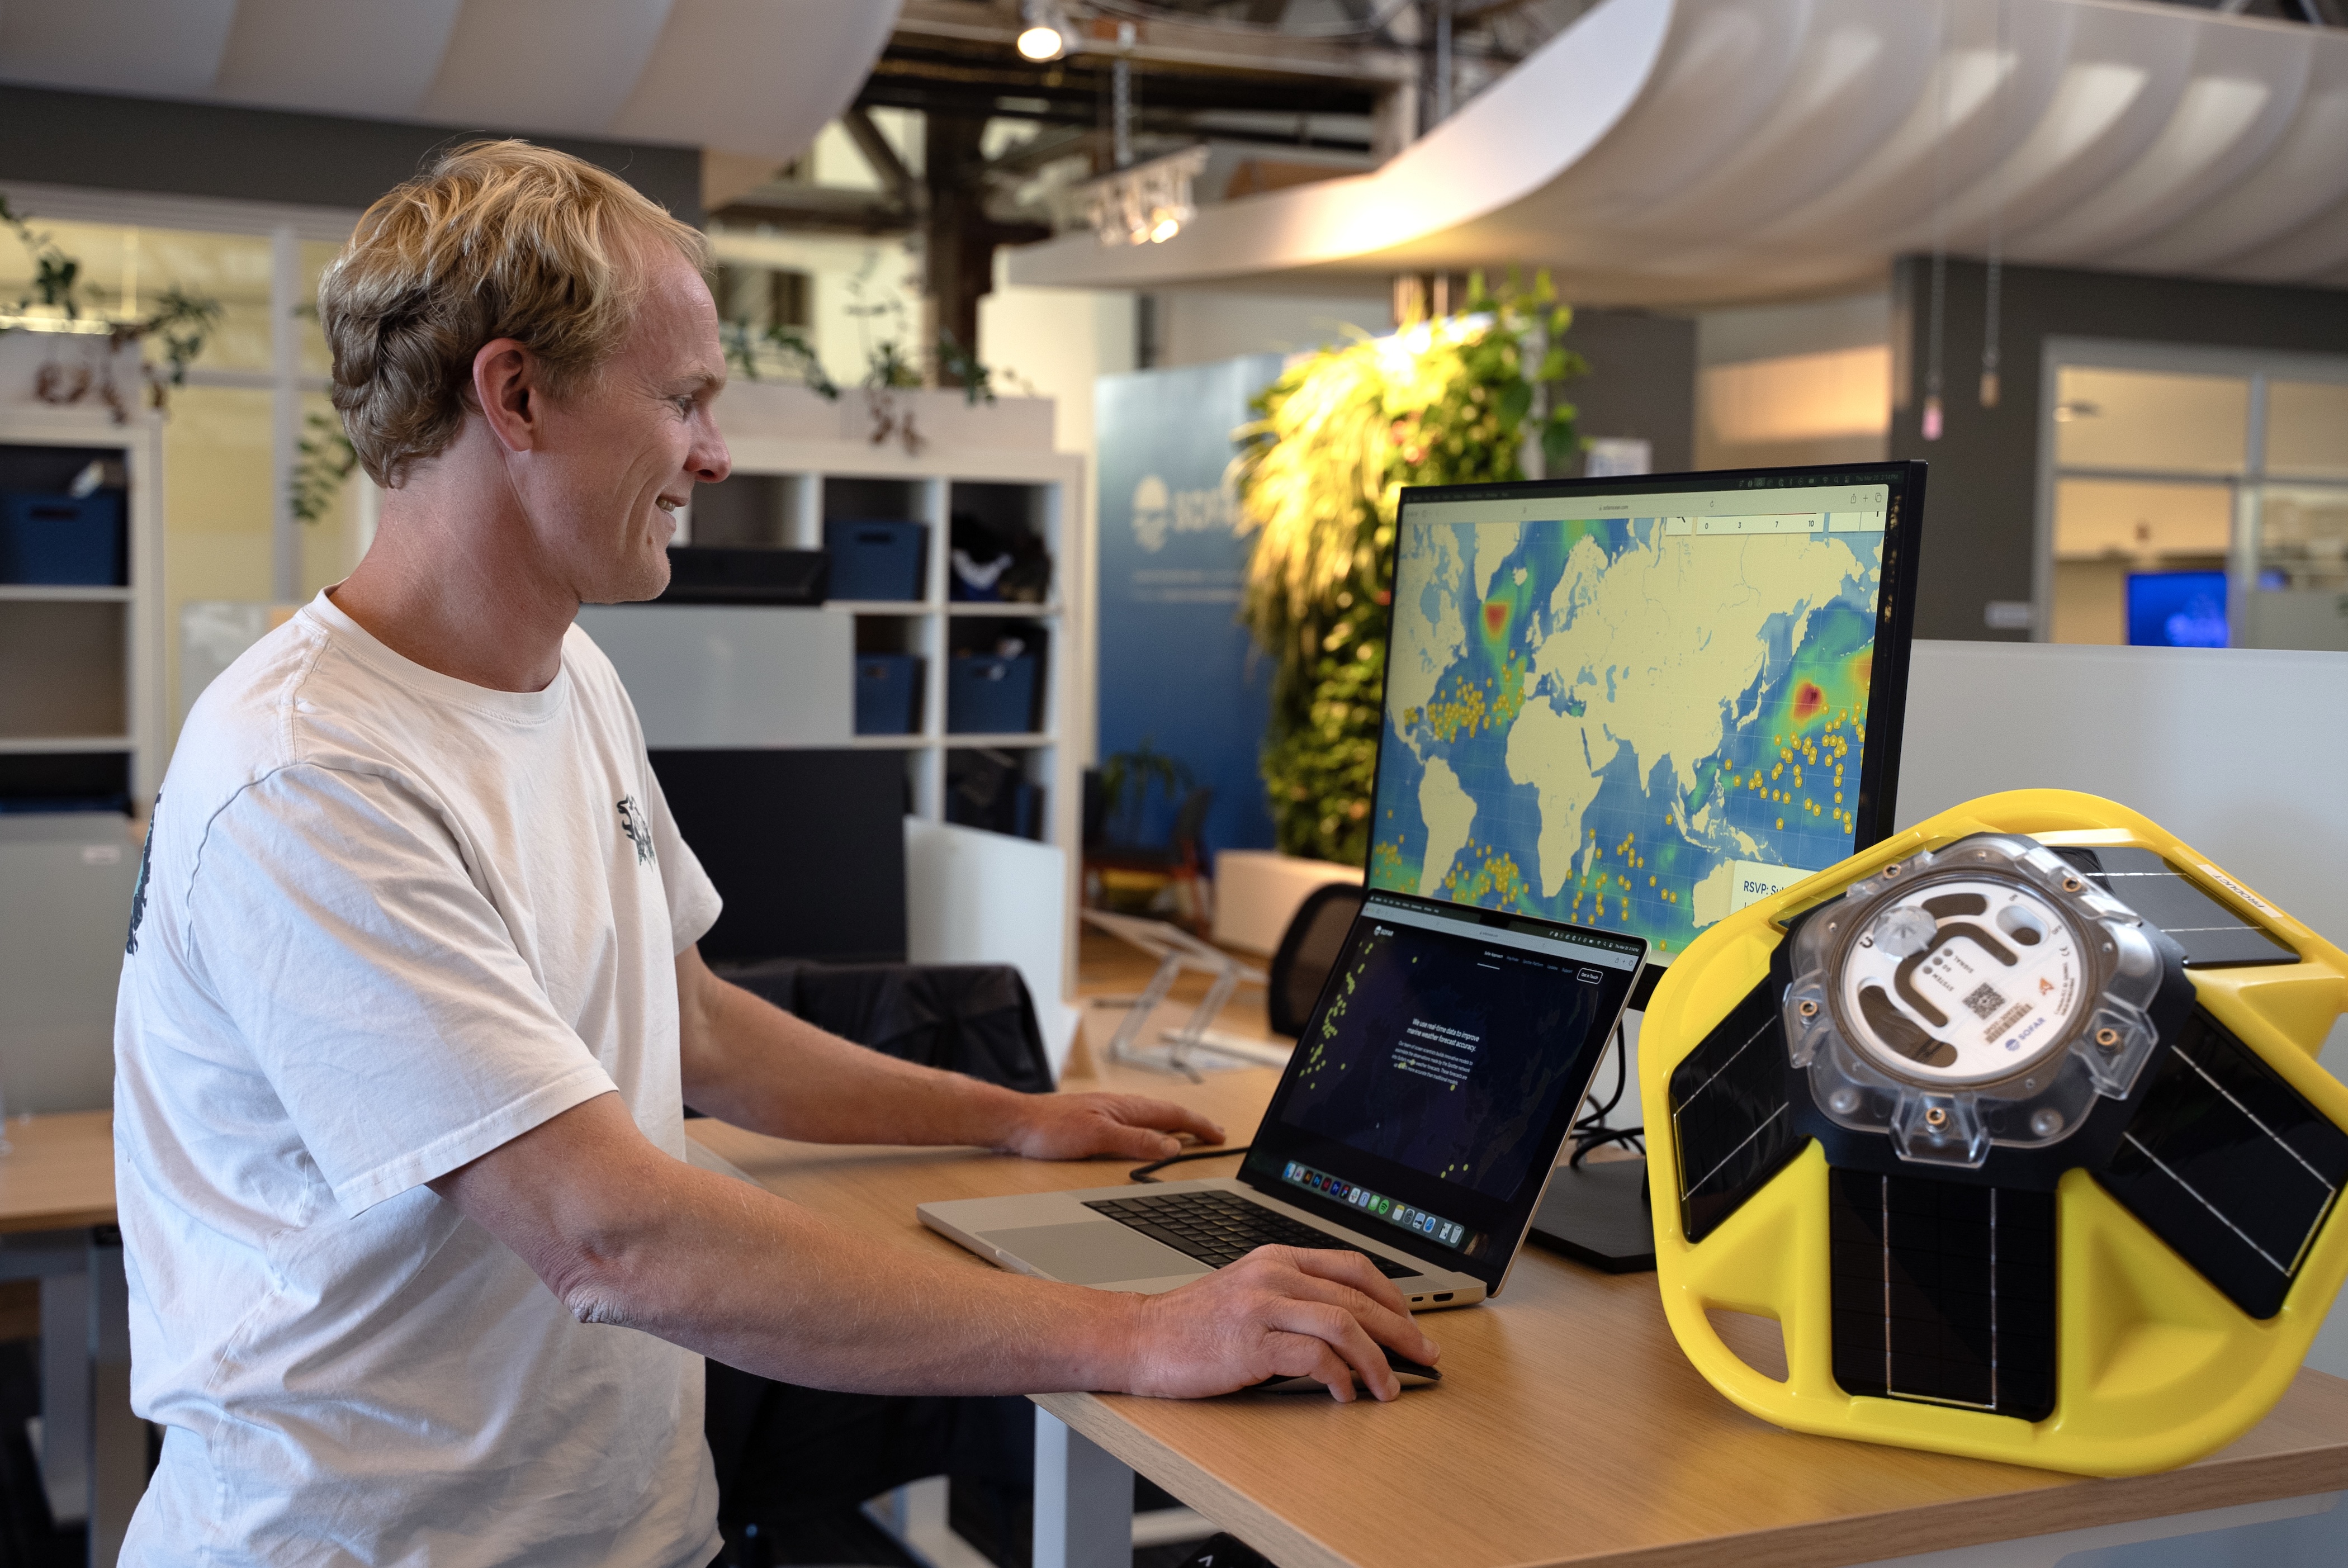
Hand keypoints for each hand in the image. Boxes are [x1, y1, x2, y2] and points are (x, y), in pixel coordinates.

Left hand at [995, 1092, 1224, 1161]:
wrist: (1015, 1122)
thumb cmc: (1051, 1128)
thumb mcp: (1098, 1137)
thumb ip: (1136, 1141)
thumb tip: (1171, 1146)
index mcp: (1126, 1108)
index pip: (1173, 1115)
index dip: (1200, 1127)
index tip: (1221, 1136)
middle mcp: (1121, 1106)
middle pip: (1167, 1113)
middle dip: (1194, 1124)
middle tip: (1215, 1134)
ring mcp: (1108, 1112)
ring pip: (1152, 1116)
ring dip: (1175, 1125)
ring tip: (1190, 1135)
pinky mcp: (1096, 1120)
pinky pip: (1136, 1122)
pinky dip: (1154, 1128)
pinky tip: (1148, 1135)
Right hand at [1124, 1246, 1439, 1402]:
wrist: (1139, 1338)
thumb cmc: (1193, 1324)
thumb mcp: (1247, 1291)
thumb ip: (1292, 1295)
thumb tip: (1351, 1324)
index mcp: (1277, 1259)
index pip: (1353, 1267)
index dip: (1393, 1297)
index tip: (1413, 1323)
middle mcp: (1273, 1274)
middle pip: (1358, 1297)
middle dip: (1401, 1331)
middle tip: (1425, 1357)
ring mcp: (1262, 1306)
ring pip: (1344, 1325)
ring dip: (1377, 1360)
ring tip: (1388, 1387)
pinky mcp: (1251, 1344)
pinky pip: (1314, 1358)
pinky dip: (1340, 1379)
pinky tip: (1345, 1395)